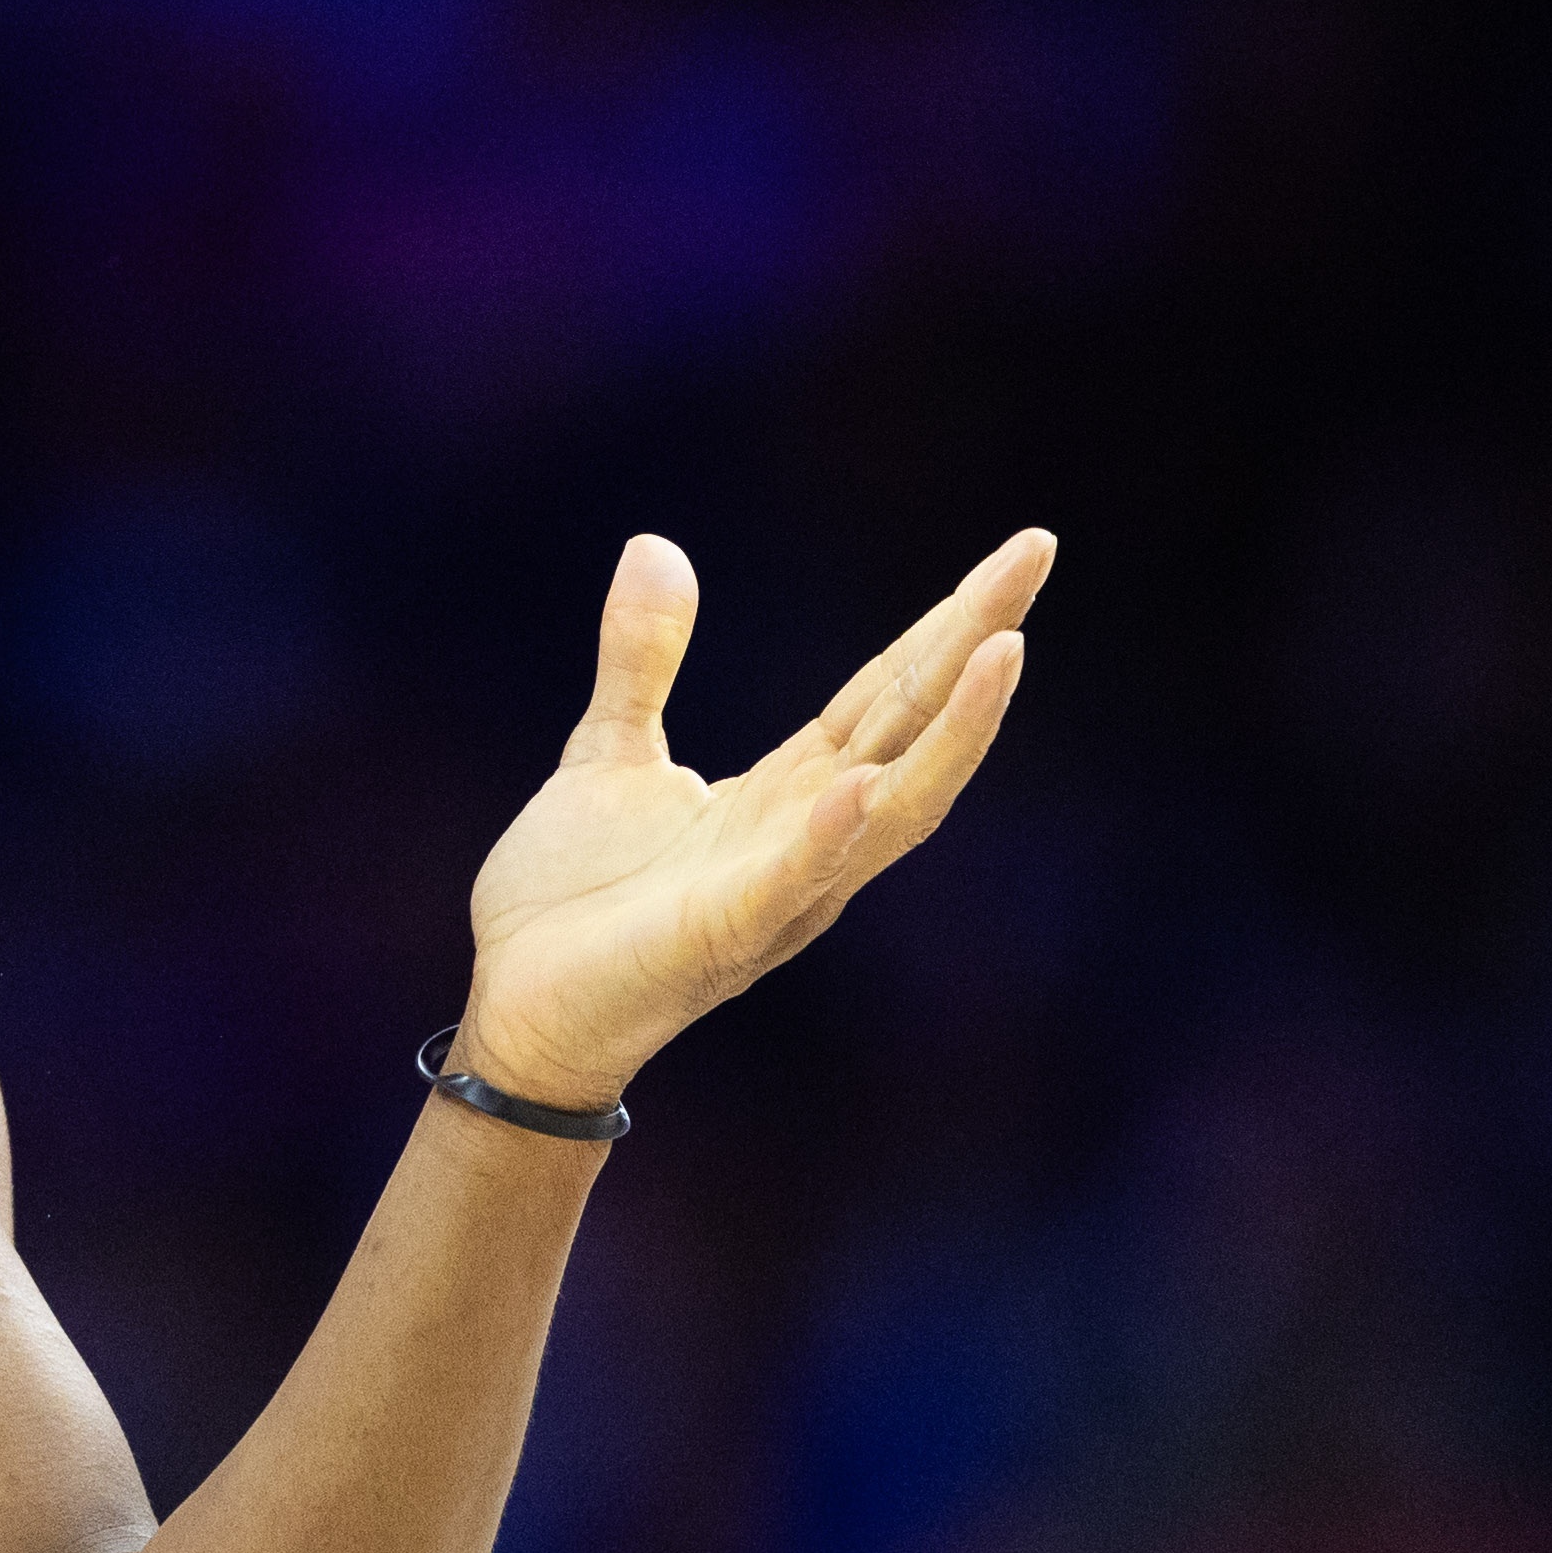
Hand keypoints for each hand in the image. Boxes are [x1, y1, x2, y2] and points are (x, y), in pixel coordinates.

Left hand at [449, 527, 1052, 1112]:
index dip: (949, 623)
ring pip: (894, 806)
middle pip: (911, 726)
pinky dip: (830, 837)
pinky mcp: (724, 934)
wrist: (515, 1006)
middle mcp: (808, 836)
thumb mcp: (608, 751)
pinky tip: (859, 786)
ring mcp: (778, 888)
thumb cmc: (571, 899)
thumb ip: (642, 659)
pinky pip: (792, 882)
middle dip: (974, 641)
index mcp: (788, 791)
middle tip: (1036, 552)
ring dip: (951, 733)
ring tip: (1004, 646)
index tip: (1021, 551)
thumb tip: (656, 546)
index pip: (888, 693)